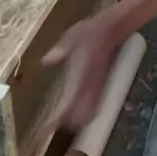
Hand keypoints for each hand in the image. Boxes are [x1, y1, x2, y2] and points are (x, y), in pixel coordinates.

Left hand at [41, 13, 118, 133]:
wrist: (111, 28)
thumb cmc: (89, 32)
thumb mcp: (71, 37)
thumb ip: (60, 50)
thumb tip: (45, 61)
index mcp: (81, 75)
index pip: (69, 103)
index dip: (58, 118)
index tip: (47, 127)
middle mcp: (90, 85)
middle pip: (80, 116)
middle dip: (67, 124)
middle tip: (51, 126)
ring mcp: (97, 86)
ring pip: (89, 113)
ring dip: (77, 121)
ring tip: (63, 123)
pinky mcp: (101, 85)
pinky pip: (95, 106)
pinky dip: (86, 114)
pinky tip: (78, 114)